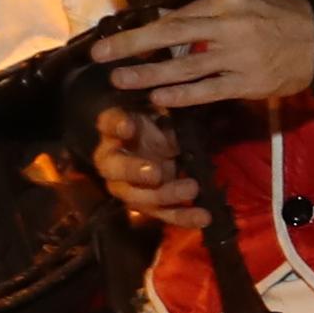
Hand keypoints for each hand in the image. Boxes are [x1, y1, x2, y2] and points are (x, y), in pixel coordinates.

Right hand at [85, 93, 211, 226]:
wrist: (154, 145)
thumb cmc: (153, 121)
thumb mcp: (156, 108)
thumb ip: (162, 105)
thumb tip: (176, 95)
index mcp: (112, 131)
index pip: (109, 124)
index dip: (117, 125)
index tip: (128, 125)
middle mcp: (113, 162)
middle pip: (117, 169)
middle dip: (135, 172)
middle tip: (155, 172)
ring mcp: (130, 188)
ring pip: (141, 197)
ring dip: (166, 195)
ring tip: (191, 188)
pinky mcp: (150, 206)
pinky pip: (165, 213)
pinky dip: (185, 216)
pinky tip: (204, 217)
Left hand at [96, 0, 313, 110]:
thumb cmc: (287, 17)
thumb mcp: (250, 0)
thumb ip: (212, 9)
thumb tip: (171, 17)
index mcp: (227, 3)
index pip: (178, 14)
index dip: (145, 26)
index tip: (118, 35)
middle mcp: (229, 27)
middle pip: (171, 35)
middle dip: (131, 44)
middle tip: (100, 53)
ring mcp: (238, 58)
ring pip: (184, 66)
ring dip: (148, 75)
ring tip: (119, 81)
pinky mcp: (247, 84)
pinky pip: (208, 91)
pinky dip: (181, 96)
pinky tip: (159, 98)